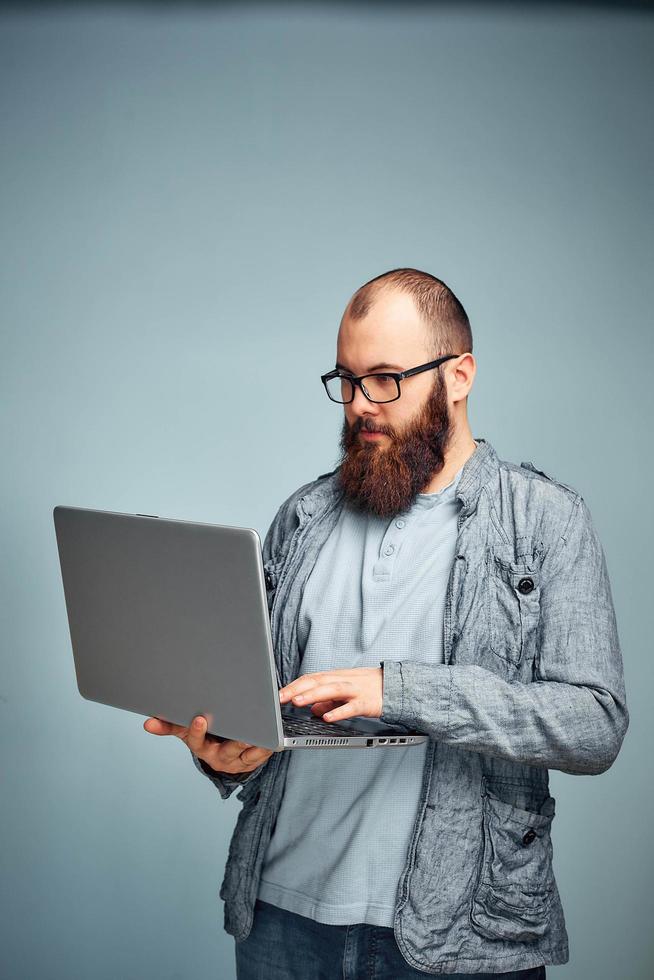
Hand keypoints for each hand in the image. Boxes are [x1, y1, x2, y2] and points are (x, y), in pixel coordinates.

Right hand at [143, 715, 273, 774]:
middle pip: (227, 750)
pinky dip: (267, 747)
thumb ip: (169, 726)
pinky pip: (261, 756)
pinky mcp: (253, 761)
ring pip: (247, 754)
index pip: (197, 740)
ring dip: (256, 746)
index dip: (198, 731)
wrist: (222, 754)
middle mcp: (218, 757)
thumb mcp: (186, 731)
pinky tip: (272, 738)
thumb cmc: (205, 737)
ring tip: (263, 732)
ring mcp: (236, 761)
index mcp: (201, 748)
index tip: (201, 718)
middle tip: (243, 731)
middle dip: (235, 741)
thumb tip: (147, 723)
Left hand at [278, 667, 383, 723]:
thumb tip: (313, 709)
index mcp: (337, 677)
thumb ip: (329, 700)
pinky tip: (328, 717)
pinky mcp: (367, 702)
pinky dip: (339, 711)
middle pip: (317, 681)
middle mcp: (344, 680)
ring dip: (313, 695)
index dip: (294, 685)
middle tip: (280, 697)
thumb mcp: (346, 693)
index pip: (311, 678)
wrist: (398, 686)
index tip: (278, 694)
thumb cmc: (370, 689)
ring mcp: (356, 690)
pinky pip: (352, 707)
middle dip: (297, 689)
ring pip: (331, 690)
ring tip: (297, 702)